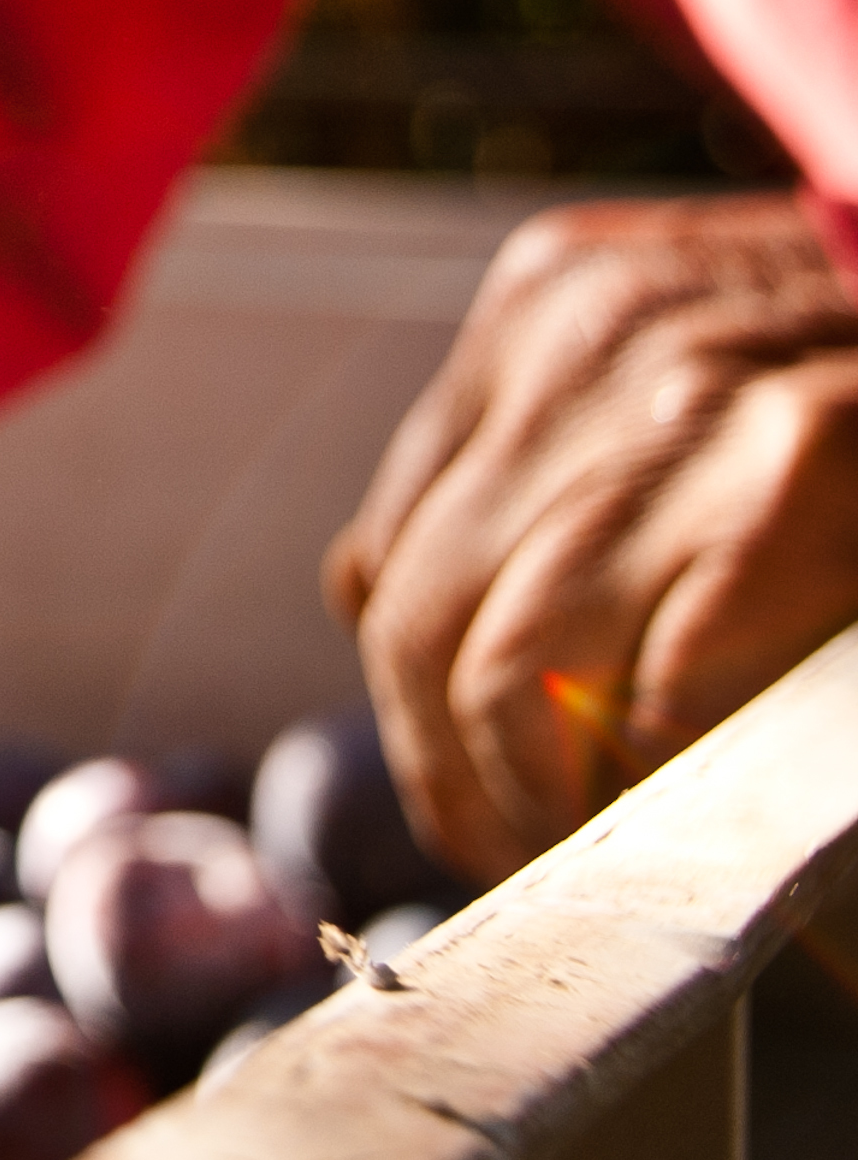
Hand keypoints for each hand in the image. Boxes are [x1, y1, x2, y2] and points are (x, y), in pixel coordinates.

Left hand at [325, 193, 857, 882]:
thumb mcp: (676, 357)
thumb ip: (538, 453)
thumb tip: (368, 591)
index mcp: (546, 304)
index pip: (395, 548)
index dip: (409, 700)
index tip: (454, 784)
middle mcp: (590, 339)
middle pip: (423, 615)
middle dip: (449, 771)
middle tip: (504, 855)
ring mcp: (687, 404)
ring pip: (509, 669)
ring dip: (533, 797)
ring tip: (579, 851)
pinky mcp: (791, 473)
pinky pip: (659, 679)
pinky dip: (655, 767)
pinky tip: (680, 800)